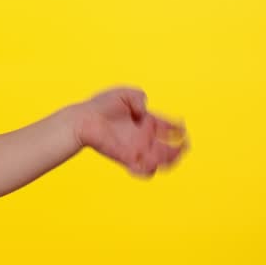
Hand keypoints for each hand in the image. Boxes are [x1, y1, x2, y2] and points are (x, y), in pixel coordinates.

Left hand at [71, 86, 189, 178]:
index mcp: (146, 121)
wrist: (83, 120)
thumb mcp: (124, 94)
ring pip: (160, 162)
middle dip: (179, 149)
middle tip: (182, 146)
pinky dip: (148, 170)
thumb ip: (138, 97)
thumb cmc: (100, 106)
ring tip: (163, 155)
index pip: (168, 127)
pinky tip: (148, 163)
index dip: (178, 128)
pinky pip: (143, 170)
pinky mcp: (127, 158)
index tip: (181, 127)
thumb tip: (145, 110)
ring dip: (167, 161)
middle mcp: (144, 137)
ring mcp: (137, 149)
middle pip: (169, 148)